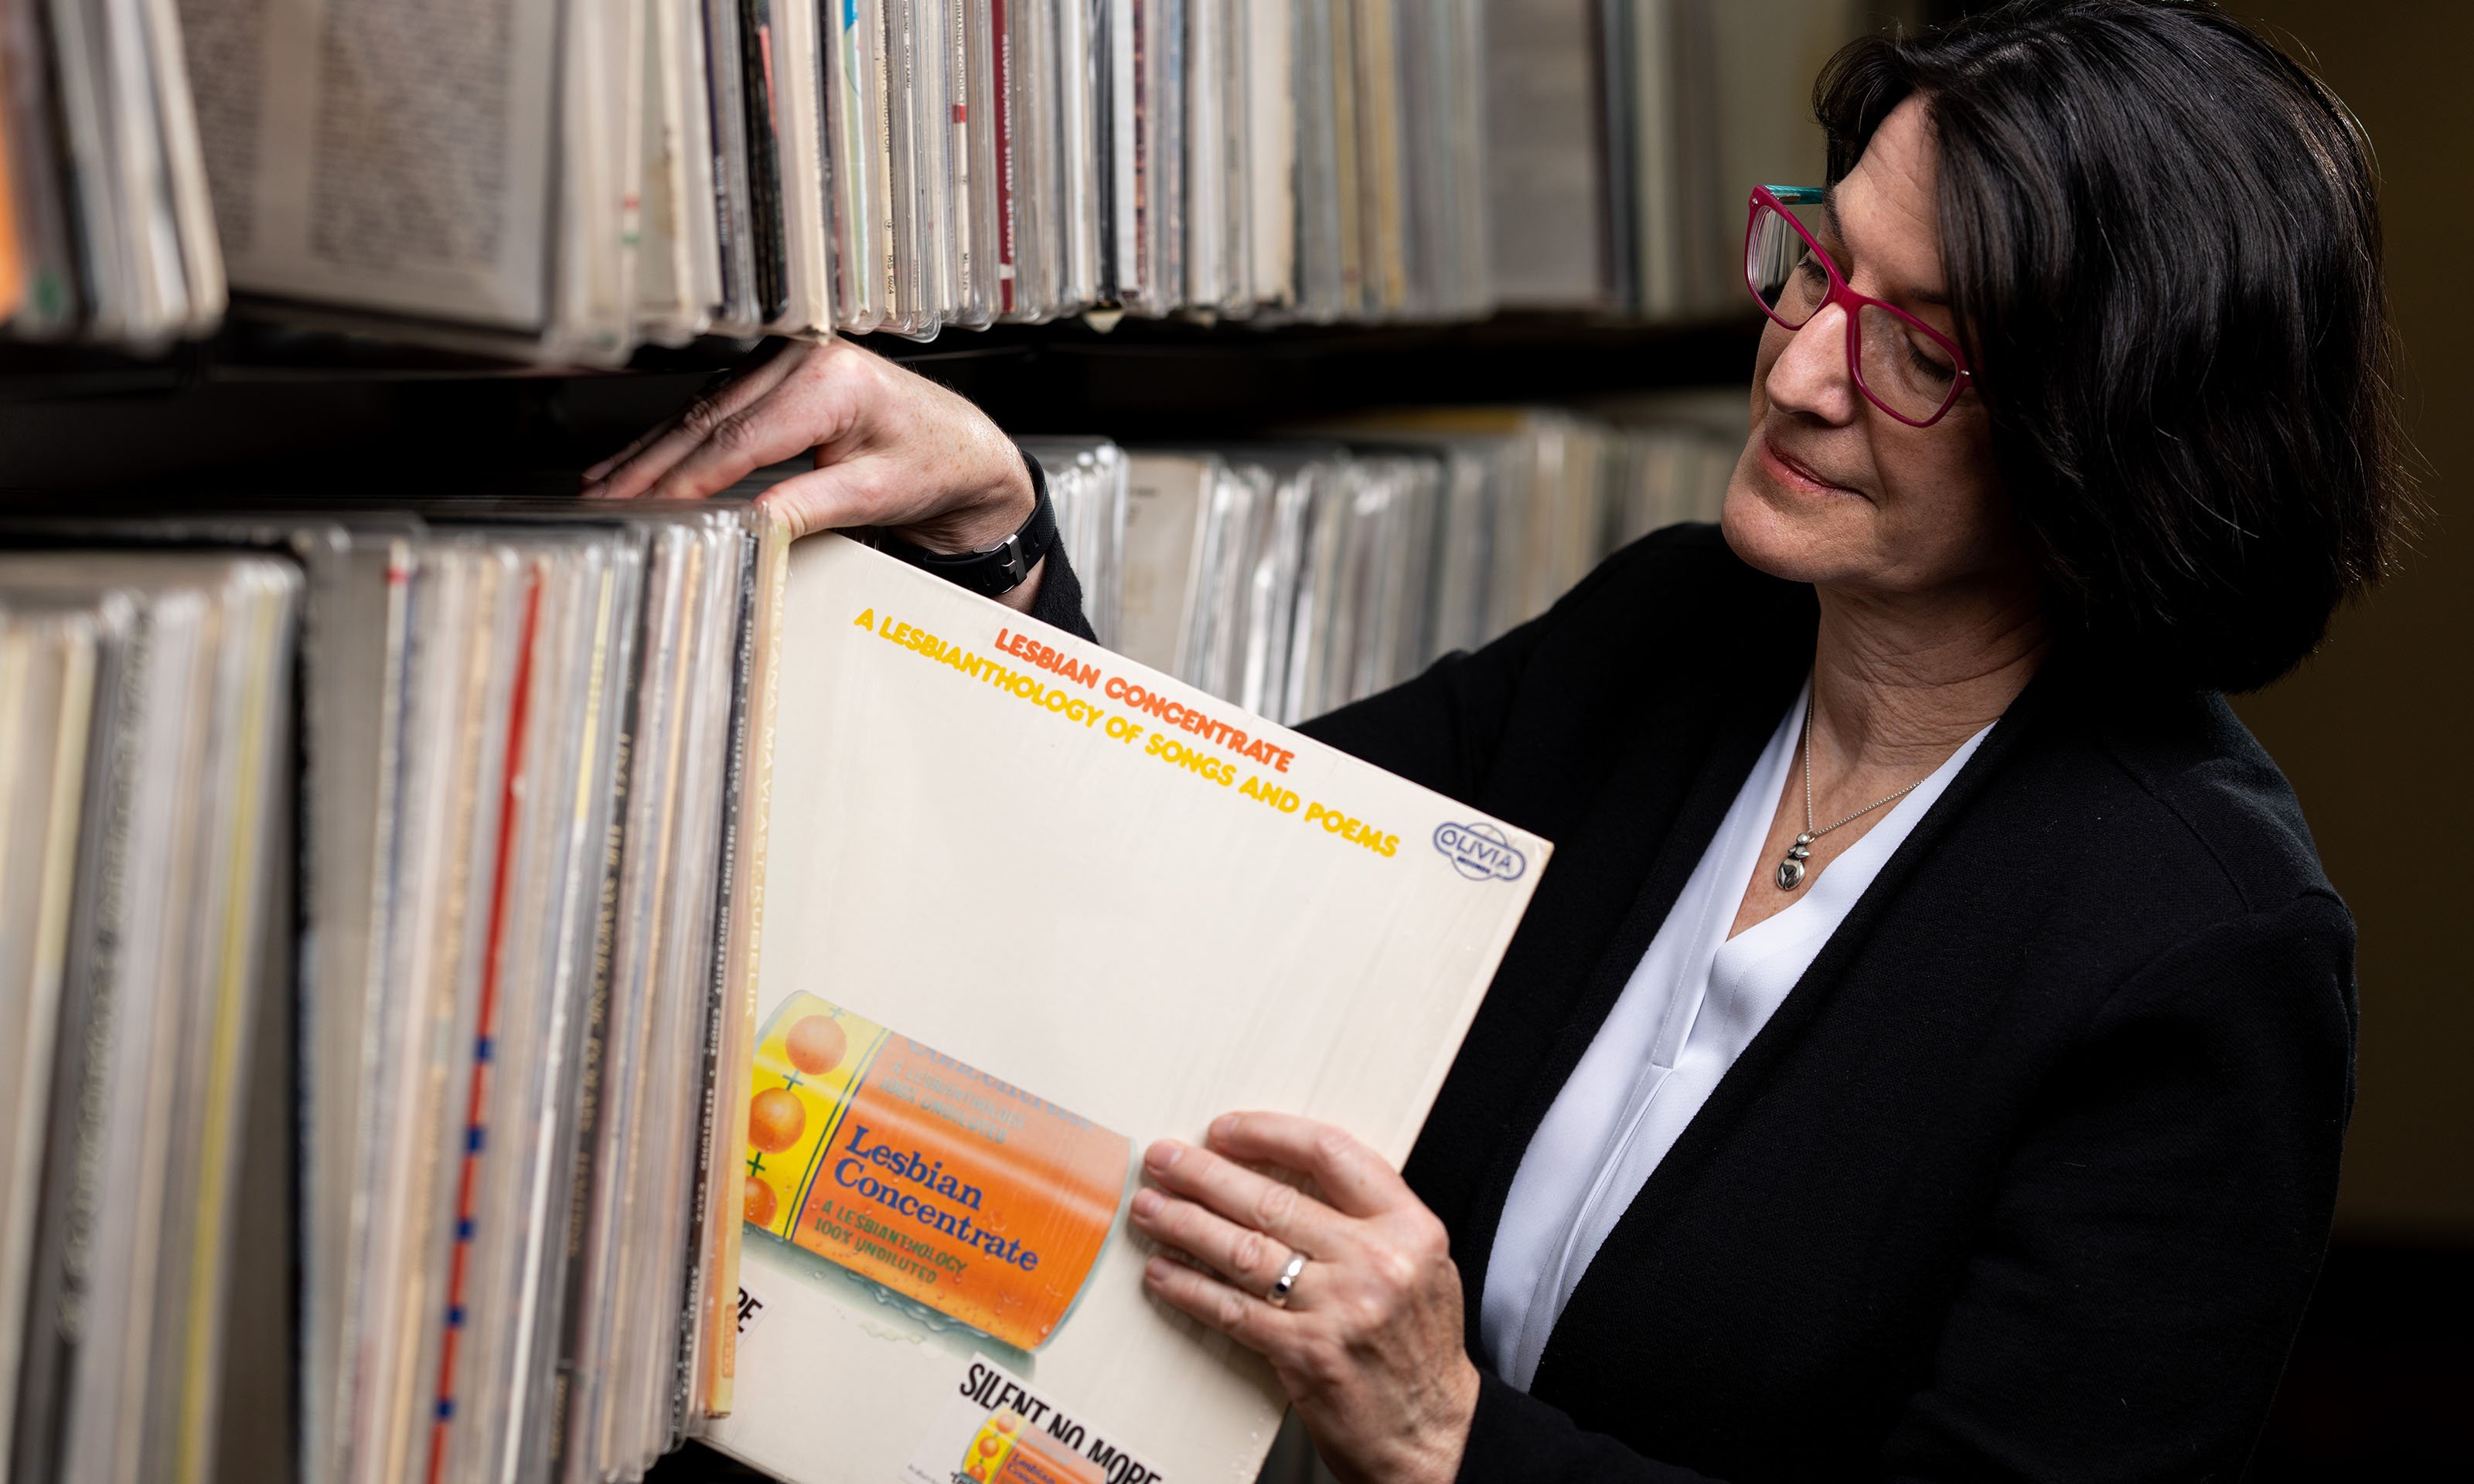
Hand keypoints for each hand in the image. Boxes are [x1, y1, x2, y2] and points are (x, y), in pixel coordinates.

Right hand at [579, 337, 1045, 609]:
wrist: (965, 450)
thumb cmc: (933, 464)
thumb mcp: (873, 494)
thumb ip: (807, 507)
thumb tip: (747, 525)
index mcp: (831, 380)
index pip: (739, 438)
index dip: (687, 479)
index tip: (650, 511)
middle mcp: (803, 358)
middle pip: (708, 421)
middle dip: (651, 467)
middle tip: (604, 504)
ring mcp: (786, 362)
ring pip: (702, 413)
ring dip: (651, 453)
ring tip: (604, 489)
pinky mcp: (777, 377)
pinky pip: (714, 411)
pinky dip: (675, 441)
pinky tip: (639, 462)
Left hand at [1131, 1113, 1478, 1483]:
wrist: (1435, 1434)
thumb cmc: (1422, 1349)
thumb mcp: (1421, 1265)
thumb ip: (1369, 1219)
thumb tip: (1284, 1175)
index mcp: (1408, 1227)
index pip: (1330, 1153)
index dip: (1269, 1134)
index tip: (1225, 1130)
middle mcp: (1375, 1261)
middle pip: (1272, 1199)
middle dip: (1204, 1175)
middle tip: (1165, 1160)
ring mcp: (1339, 1308)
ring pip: (1243, 1249)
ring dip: (1185, 1225)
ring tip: (1151, 1209)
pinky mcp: (1306, 1353)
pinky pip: (1233, 1309)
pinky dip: (1190, 1288)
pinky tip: (1164, 1272)